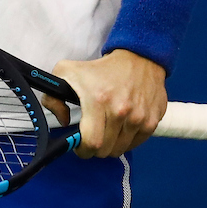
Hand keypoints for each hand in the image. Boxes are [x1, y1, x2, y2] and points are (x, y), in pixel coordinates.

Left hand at [42, 49, 167, 157]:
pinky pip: (137, 143)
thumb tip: (63, 120)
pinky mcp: (153, 120)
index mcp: (98, 100)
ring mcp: (139, 117)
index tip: (80, 146)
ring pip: (121, 149)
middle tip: (93, 138)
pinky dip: (128, 140)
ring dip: (112, 144)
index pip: (92, 143)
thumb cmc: (101, 68)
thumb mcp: (68, 72)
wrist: (138, 57)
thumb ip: (53, 97)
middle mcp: (121, 111)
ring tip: (108, 130)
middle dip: (96, 149)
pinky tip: (122, 126)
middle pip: (106, 150)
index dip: (83, 150)